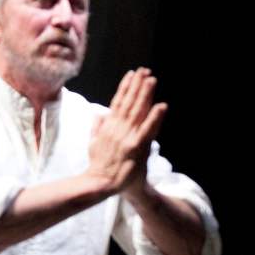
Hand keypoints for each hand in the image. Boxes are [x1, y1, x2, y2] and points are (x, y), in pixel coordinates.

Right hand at [87, 67, 166, 195]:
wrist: (100, 183)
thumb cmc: (98, 165)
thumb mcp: (93, 143)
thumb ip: (96, 128)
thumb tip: (98, 114)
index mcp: (108, 127)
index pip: (118, 102)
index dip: (125, 87)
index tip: (131, 74)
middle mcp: (117, 129)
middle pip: (129, 103)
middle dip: (137, 85)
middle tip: (145, 71)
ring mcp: (127, 137)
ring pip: (138, 112)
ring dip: (145, 95)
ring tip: (151, 80)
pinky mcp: (136, 147)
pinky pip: (147, 130)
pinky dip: (155, 117)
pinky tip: (162, 105)